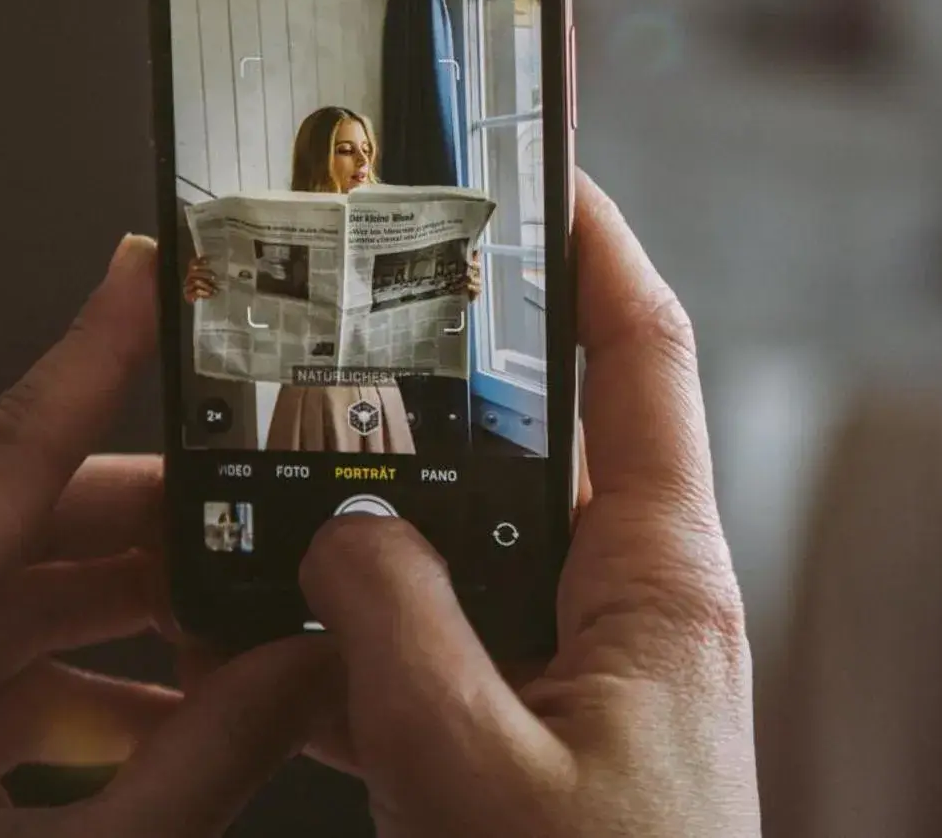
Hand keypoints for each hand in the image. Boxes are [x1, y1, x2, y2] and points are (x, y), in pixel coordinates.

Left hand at [0, 238, 329, 837]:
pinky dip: (88, 699)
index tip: (157, 281)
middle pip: (19, 533)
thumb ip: (207, 759)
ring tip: (250, 629)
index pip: (4, 452)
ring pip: (8, 615)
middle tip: (267, 501)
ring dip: (134, 622)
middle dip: (160, 523)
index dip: (95, 358)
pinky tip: (177, 729)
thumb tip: (310, 667)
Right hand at [299, 174, 760, 835]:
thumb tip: (343, 528)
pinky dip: (365, 633)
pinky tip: (279, 630)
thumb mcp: (471, 772)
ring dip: (384, 521)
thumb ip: (394, 632)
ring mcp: (585, 671)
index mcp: (662, 584)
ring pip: (473, 550)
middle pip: (543, 440)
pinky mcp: (539, 732)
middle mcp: (635, 607)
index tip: (545, 168)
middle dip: (449, 381)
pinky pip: (443, 648)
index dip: (600, 248)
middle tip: (358, 314)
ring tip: (284, 471)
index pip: (647, 358)